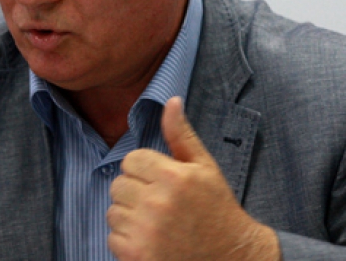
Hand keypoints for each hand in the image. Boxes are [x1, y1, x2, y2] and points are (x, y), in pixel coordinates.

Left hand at [107, 97, 279, 260]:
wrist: (231, 258)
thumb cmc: (217, 209)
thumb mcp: (204, 167)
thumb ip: (181, 134)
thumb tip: (171, 100)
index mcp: (173, 177)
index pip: (132, 160)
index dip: (145, 170)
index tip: (162, 183)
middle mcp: (158, 203)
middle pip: (118, 184)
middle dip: (135, 193)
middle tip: (161, 205)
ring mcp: (146, 232)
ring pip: (113, 211)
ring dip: (130, 217)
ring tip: (157, 224)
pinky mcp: (137, 256)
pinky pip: (113, 237)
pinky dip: (128, 241)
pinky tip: (152, 242)